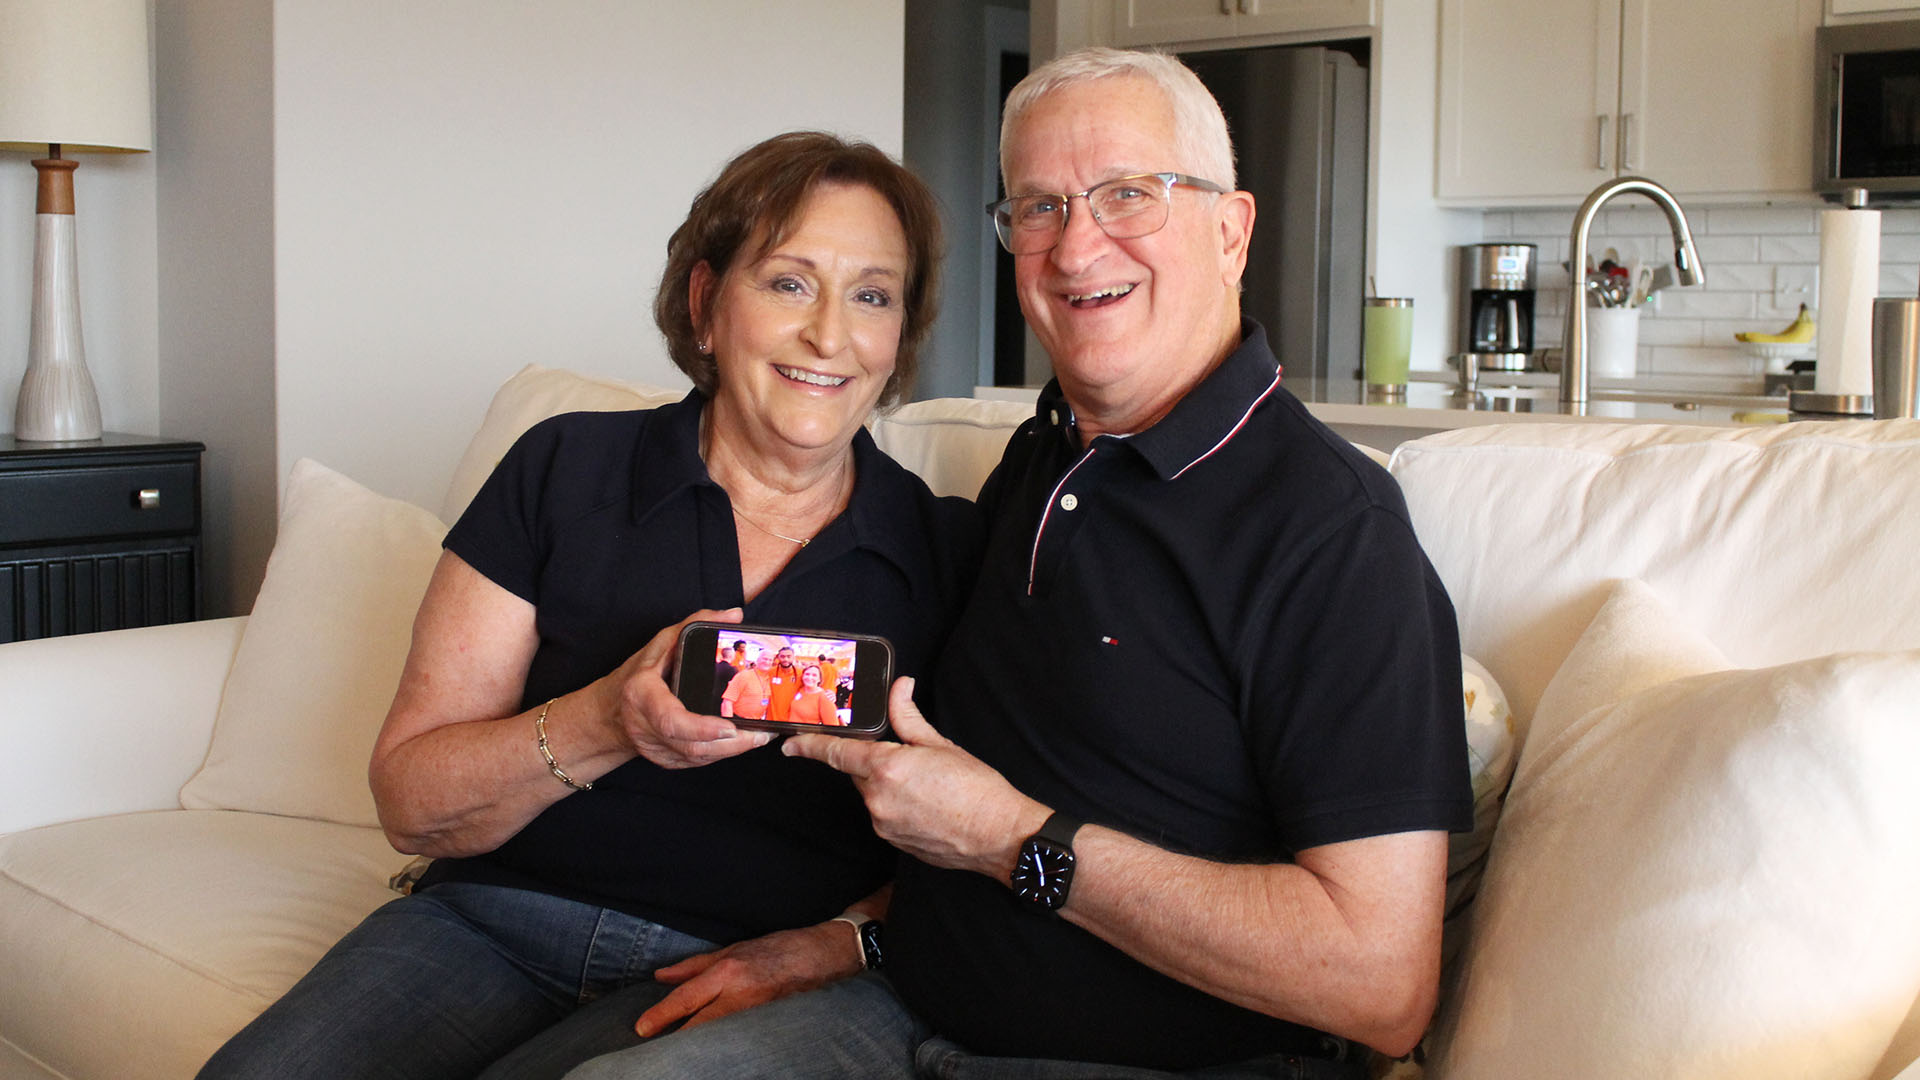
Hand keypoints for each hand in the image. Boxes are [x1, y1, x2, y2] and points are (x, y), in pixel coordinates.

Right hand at [603, 608, 770, 768]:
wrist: (611, 711)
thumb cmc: (638, 674)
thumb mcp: (661, 643)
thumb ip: (696, 624)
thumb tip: (733, 616)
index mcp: (642, 695)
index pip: (671, 720)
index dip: (702, 728)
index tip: (730, 727)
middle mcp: (646, 727)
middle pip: (693, 747)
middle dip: (732, 743)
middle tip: (763, 732)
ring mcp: (655, 749)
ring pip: (698, 758)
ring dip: (733, 750)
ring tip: (760, 736)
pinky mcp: (665, 761)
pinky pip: (697, 762)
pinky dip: (720, 753)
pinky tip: (740, 742)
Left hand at [633, 920, 861, 1036]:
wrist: (822, 956)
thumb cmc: (777, 949)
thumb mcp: (733, 950)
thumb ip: (695, 966)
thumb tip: (661, 976)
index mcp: (729, 971)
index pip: (687, 998)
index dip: (662, 1015)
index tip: (642, 1028)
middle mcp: (740, 994)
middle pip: (699, 1025)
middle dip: (676, 1039)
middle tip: (654, 1049)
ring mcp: (756, 1013)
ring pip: (717, 1035)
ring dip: (698, 1043)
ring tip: (678, 1053)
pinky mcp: (768, 1025)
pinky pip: (738, 1038)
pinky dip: (722, 1044)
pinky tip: (712, 1051)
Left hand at [783, 678, 1047, 877]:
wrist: (1000, 836)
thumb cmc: (978, 790)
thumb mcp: (941, 744)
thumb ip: (909, 716)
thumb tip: (900, 687)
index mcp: (886, 768)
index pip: (836, 753)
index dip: (810, 745)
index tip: (791, 743)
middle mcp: (877, 799)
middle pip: (858, 772)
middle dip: (874, 761)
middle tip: (909, 758)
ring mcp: (883, 823)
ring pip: (872, 793)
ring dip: (889, 784)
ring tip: (929, 784)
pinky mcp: (893, 841)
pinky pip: (884, 814)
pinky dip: (897, 804)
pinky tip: (928, 803)